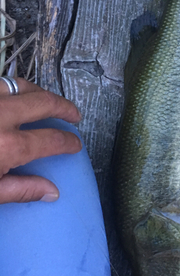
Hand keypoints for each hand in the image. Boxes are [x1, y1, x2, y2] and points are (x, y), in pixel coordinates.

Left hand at [0, 77, 81, 203]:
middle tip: (73, 114)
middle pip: (44, 102)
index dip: (68, 141)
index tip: (74, 144)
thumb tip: (50, 192)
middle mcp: (1, 115)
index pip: (51, 139)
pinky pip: (0, 83)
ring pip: (21, 85)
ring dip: (39, 92)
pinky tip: (14, 97)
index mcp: (8, 145)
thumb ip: (20, 190)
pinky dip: (12, 89)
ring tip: (46, 100)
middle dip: (64, 107)